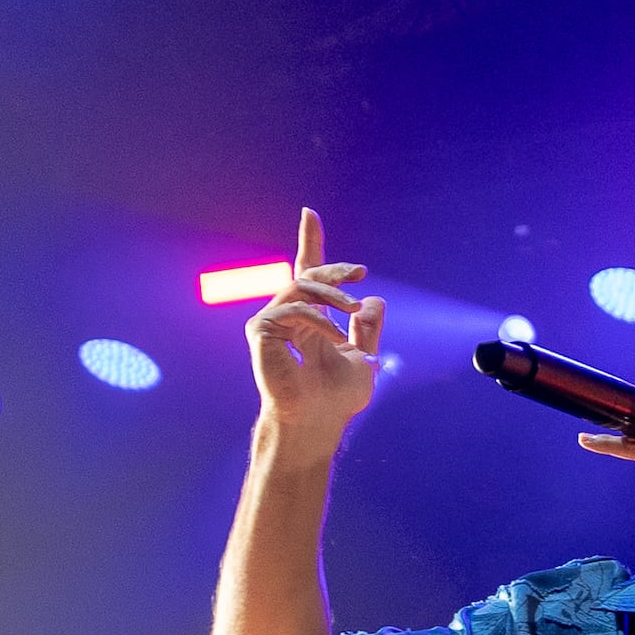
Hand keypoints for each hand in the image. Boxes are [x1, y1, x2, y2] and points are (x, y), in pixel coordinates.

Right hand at [246, 206, 387, 456]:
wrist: (318, 421)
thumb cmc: (336, 399)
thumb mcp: (362, 357)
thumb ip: (367, 329)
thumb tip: (374, 299)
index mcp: (310, 318)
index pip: (307, 273)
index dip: (310, 242)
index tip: (310, 213)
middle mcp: (287, 316)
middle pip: (307, 273)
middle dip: (333, 268)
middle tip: (359, 272)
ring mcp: (271, 322)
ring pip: (301, 286)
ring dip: (332, 295)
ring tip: (353, 313)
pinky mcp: (260, 331)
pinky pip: (293, 308)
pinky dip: (318, 319)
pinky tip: (333, 337)